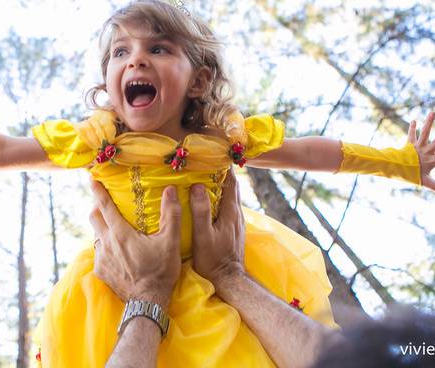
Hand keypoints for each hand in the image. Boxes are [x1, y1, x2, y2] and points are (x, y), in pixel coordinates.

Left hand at [89, 180, 181, 307]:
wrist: (147, 303)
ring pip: (96, 236)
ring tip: (113, 228)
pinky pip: (99, 254)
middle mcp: (106, 244)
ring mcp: (101, 259)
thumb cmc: (160, 272)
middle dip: (97, 207)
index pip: (104, 206)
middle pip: (94, 217)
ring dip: (102, 228)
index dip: (97, 191)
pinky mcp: (101, 272)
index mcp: (120, 233)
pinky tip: (117, 252)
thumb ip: (170, 215)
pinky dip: (106, 247)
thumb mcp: (170, 242)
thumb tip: (170, 190)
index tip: (91, 179)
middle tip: (104, 202)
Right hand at [190, 170, 244, 294]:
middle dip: (222, 173)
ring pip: (231, 197)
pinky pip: (229, 207)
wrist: (229, 281)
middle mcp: (237, 214)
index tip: (213, 153)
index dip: (224, 167)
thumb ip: (200, 211)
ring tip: (207, 176)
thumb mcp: (202, 236)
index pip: (230, 182)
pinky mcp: (234, 230)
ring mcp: (237, 223)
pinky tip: (210, 200)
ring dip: (222, 185)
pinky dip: (221, 197)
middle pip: (232, 187)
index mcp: (230, 212)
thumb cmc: (213, 260)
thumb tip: (197, 186)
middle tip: (207, 161)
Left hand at [408, 111, 434, 196]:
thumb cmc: (412, 176)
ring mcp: (417, 146)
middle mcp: (426, 152)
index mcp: (431, 161)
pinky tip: (414, 121)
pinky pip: (411, 134)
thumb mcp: (425, 182)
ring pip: (424, 133)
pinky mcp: (410, 143)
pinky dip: (412, 128)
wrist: (395, 169)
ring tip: (432, 112)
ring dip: (428, 122)